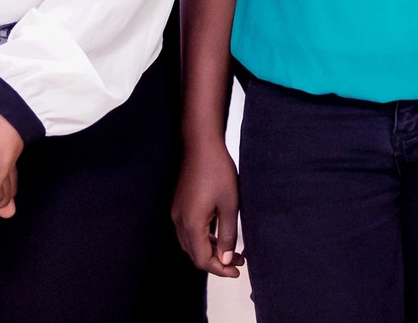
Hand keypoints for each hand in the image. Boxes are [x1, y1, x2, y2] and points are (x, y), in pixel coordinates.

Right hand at [173, 139, 244, 277]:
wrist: (200, 145)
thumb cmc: (218, 172)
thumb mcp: (230, 204)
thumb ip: (228, 234)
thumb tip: (227, 259)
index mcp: (191, 225)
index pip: (202, 259)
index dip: (220, 269)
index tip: (238, 271)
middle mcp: (179, 223)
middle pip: (195, 254)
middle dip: (217, 261)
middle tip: (240, 262)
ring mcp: (177, 214)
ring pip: (192, 244)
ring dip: (211, 250)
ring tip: (234, 251)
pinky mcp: (180, 206)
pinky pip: (190, 231)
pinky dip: (205, 238)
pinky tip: (220, 235)